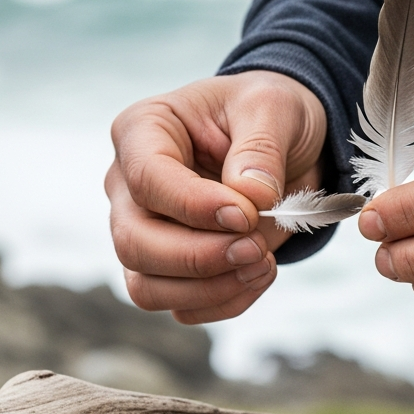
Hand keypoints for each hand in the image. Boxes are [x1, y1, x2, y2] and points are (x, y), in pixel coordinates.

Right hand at [106, 71, 325, 323]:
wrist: (284, 144)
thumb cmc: (266, 113)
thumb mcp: (274, 107)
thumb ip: (261, 148)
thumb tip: (250, 195)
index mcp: (143, 131)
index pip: (146, 180)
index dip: (195, 207)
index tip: (246, 214)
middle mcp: (128, 187)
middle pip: (134, 243)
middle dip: (199, 257)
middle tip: (255, 248)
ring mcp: (143, 233)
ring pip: (146, 287)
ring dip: (211, 288)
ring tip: (263, 263)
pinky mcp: (169, 271)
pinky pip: (181, 307)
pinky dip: (224, 302)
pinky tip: (259, 274)